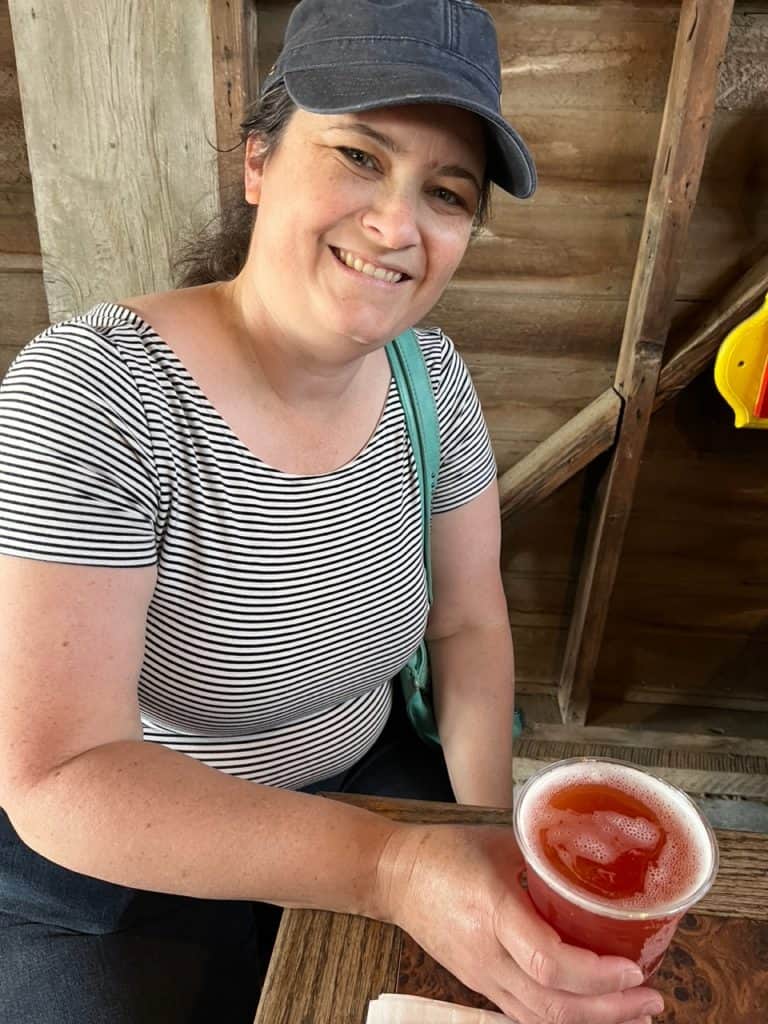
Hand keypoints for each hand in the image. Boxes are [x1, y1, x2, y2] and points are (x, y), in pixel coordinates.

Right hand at [377, 824, 664, 1023]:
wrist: (394, 876)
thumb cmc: (446, 852)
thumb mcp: (501, 843)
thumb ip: (546, 862)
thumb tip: (597, 870)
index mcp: (492, 911)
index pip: (547, 962)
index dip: (595, 974)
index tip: (634, 967)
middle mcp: (487, 955)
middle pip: (552, 1004)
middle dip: (610, 1010)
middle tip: (653, 999)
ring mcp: (481, 976)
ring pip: (541, 1018)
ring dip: (594, 1020)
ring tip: (637, 1011)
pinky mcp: (479, 984)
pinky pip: (526, 1014)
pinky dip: (565, 1019)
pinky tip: (594, 1012)